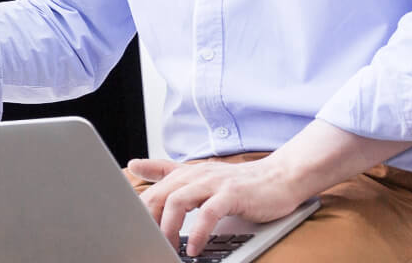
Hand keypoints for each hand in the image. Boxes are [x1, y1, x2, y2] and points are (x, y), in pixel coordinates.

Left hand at [128, 156, 308, 258]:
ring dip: (168, 229)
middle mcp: (195, 174)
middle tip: (148, 244)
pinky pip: (208, 213)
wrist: (278, 178)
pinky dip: (197, 232)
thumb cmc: (238, 183)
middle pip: (159, 196)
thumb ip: (165, 171)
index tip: (133, 233)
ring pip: (178, 201)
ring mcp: (213, 183)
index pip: (151, 191)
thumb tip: (133, 163)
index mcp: (185, 173)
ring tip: (168, 248)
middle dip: (148, 223)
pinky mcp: (232, 193)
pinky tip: (194, 248)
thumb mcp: (197, 175)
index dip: (138, 214)